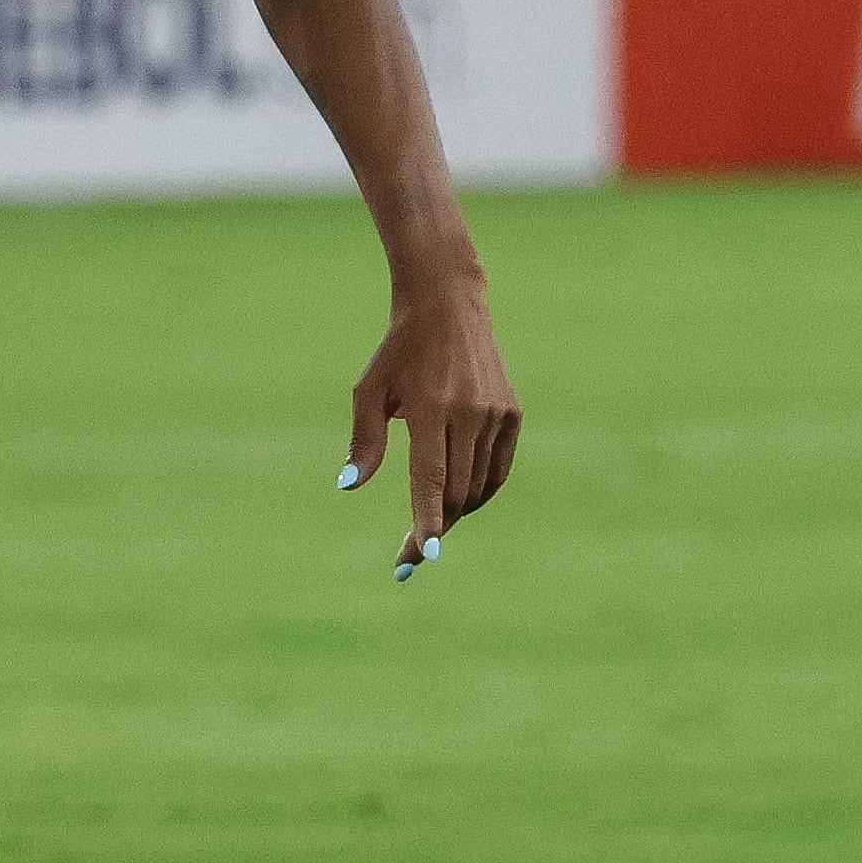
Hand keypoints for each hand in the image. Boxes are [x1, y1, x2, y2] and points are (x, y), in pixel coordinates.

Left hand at [348, 270, 519, 583]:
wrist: (448, 308)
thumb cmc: (399, 351)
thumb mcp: (370, 390)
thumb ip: (363, 441)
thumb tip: (349, 486)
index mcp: (432, 408)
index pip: (431, 477)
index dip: (427, 519)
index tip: (424, 553)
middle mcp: (470, 413)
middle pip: (456, 490)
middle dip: (434, 528)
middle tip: (410, 554)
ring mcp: (496, 413)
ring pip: (479, 485)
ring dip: (455, 512)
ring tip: (430, 526)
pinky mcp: (512, 413)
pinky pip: (497, 469)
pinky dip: (479, 491)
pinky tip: (460, 502)